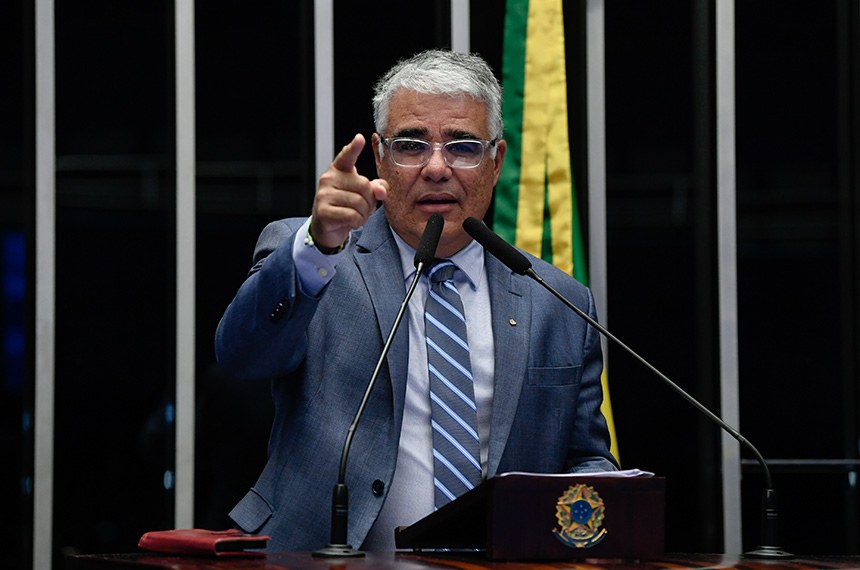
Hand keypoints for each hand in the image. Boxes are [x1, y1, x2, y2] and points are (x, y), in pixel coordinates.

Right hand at [310, 134, 388, 249]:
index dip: (354, 148)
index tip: (360, 138)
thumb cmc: (346, 207)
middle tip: (361, 208)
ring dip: (363, 214)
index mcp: (339, 170)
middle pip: (364, 185)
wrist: (327, 228)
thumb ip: (376, 188)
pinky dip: (357, 222)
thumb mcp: (364, 195)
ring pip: (359, 203)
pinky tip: (350, 222)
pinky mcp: (324, 211)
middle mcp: (328, 179)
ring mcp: (324, 195)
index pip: (346, 156)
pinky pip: (352, 215)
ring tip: (355, 215)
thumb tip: (381, 190)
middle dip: (369, 201)